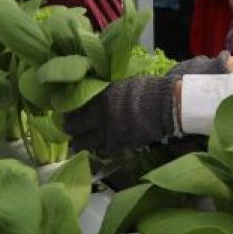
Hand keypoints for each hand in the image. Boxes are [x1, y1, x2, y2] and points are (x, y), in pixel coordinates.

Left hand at [63, 54, 229, 152]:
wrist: (165, 107)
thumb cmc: (147, 90)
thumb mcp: (122, 82)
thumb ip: (106, 89)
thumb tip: (93, 89)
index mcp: (100, 98)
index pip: (75, 107)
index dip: (69, 112)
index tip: (67, 113)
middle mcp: (100, 117)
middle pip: (76, 127)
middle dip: (70, 129)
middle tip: (69, 129)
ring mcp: (109, 133)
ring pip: (86, 143)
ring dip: (80, 143)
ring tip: (77, 144)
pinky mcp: (121, 145)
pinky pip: (104, 151)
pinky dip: (99, 150)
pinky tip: (99, 147)